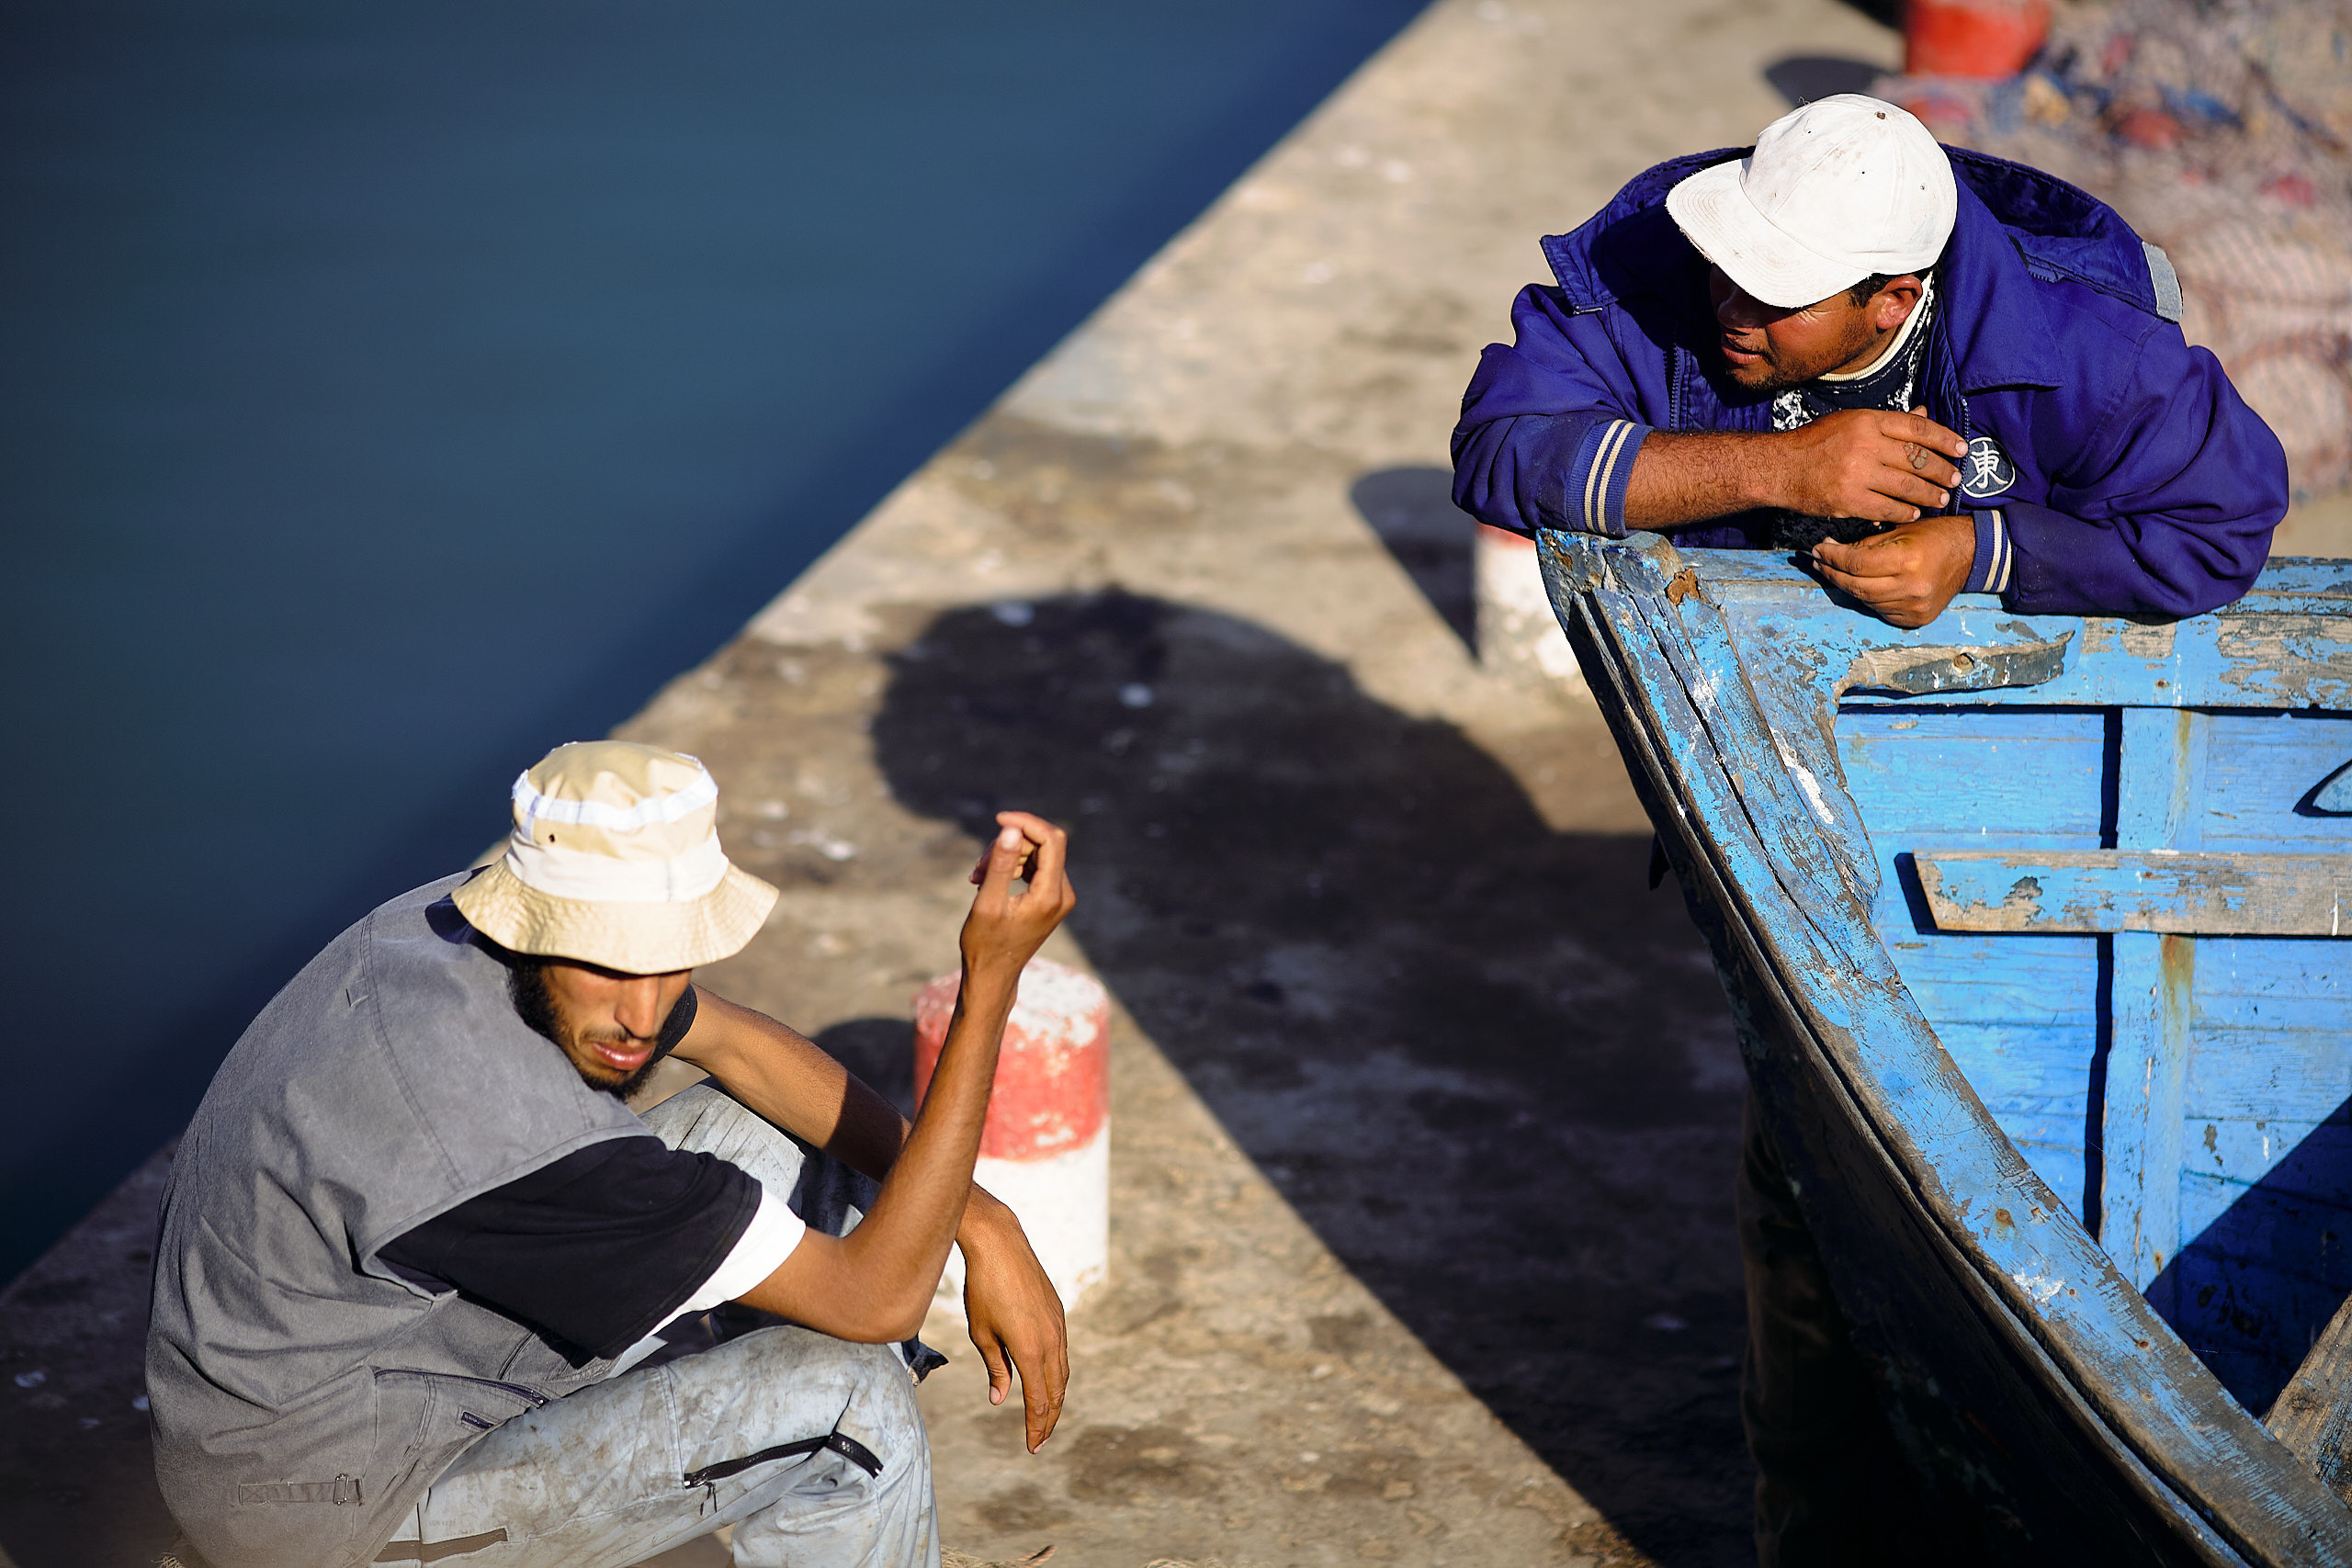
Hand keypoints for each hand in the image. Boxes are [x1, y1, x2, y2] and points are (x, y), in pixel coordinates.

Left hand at [958, 1198, 1068, 1451]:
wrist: (1000, 1244)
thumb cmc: (983, 1289)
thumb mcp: (982, 1333)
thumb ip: (995, 1367)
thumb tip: (999, 1398)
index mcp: (1031, 1350)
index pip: (1037, 1401)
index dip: (1035, 1427)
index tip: (1032, 1448)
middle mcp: (1051, 1340)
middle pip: (1055, 1392)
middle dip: (1048, 1419)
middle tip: (1039, 1441)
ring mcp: (1058, 1325)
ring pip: (1062, 1372)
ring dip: (1055, 1397)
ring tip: (1045, 1416)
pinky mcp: (1057, 1312)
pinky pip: (1061, 1351)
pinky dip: (1056, 1373)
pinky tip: (1047, 1379)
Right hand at [959, 812, 1075, 985]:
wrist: (993, 975)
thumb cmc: (985, 944)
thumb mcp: (987, 902)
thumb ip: (999, 865)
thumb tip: (1012, 830)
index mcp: (1050, 895)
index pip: (1051, 840)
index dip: (1026, 823)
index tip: (999, 819)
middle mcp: (1063, 894)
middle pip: (1044, 845)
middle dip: (1010, 845)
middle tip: (978, 866)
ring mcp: (1059, 897)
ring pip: (1037, 854)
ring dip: (1007, 857)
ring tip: (978, 876)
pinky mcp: (1051, 899)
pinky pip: (1036, 867)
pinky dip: (1012, 867)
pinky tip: (988, 880)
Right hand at [1762, 407, 1965, 524]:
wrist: (1778, 467)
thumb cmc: (1814, 443)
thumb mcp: (1850, 421)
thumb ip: (1888, 423)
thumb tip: (1923, 414)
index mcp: (1867, 420)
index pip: (1917, 427)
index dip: (1944, 438)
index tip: (1962, 448)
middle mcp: (1864, 444)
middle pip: (1917, 459)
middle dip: (1941, 471)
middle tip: (1954, 479)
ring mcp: (1856, 473)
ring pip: (1907, 486)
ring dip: (1929, 495)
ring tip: (1940, 499)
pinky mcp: (1847, 500)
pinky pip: (1887, 508)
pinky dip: (1904, 512)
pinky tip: (1913, 513)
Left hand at [1810, 513, 1976, 627]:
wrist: (1971, 554)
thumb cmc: (1934, 535)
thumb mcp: (1900, 530)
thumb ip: (1866, 544)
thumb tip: (1830, 550)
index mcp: (1907, 560)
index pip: (1856, 563)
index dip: (1832, 557)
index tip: (1818, 549)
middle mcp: (1911, 587)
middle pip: (1856, 586)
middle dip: (1832, 573)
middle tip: (1819, 562)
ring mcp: (1914, 606)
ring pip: (1866, 600)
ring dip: (1847, 586)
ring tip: (1834, 572)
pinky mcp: (1916, 618)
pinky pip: (1881, 610)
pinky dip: (1867, 598)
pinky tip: (1860, 585)